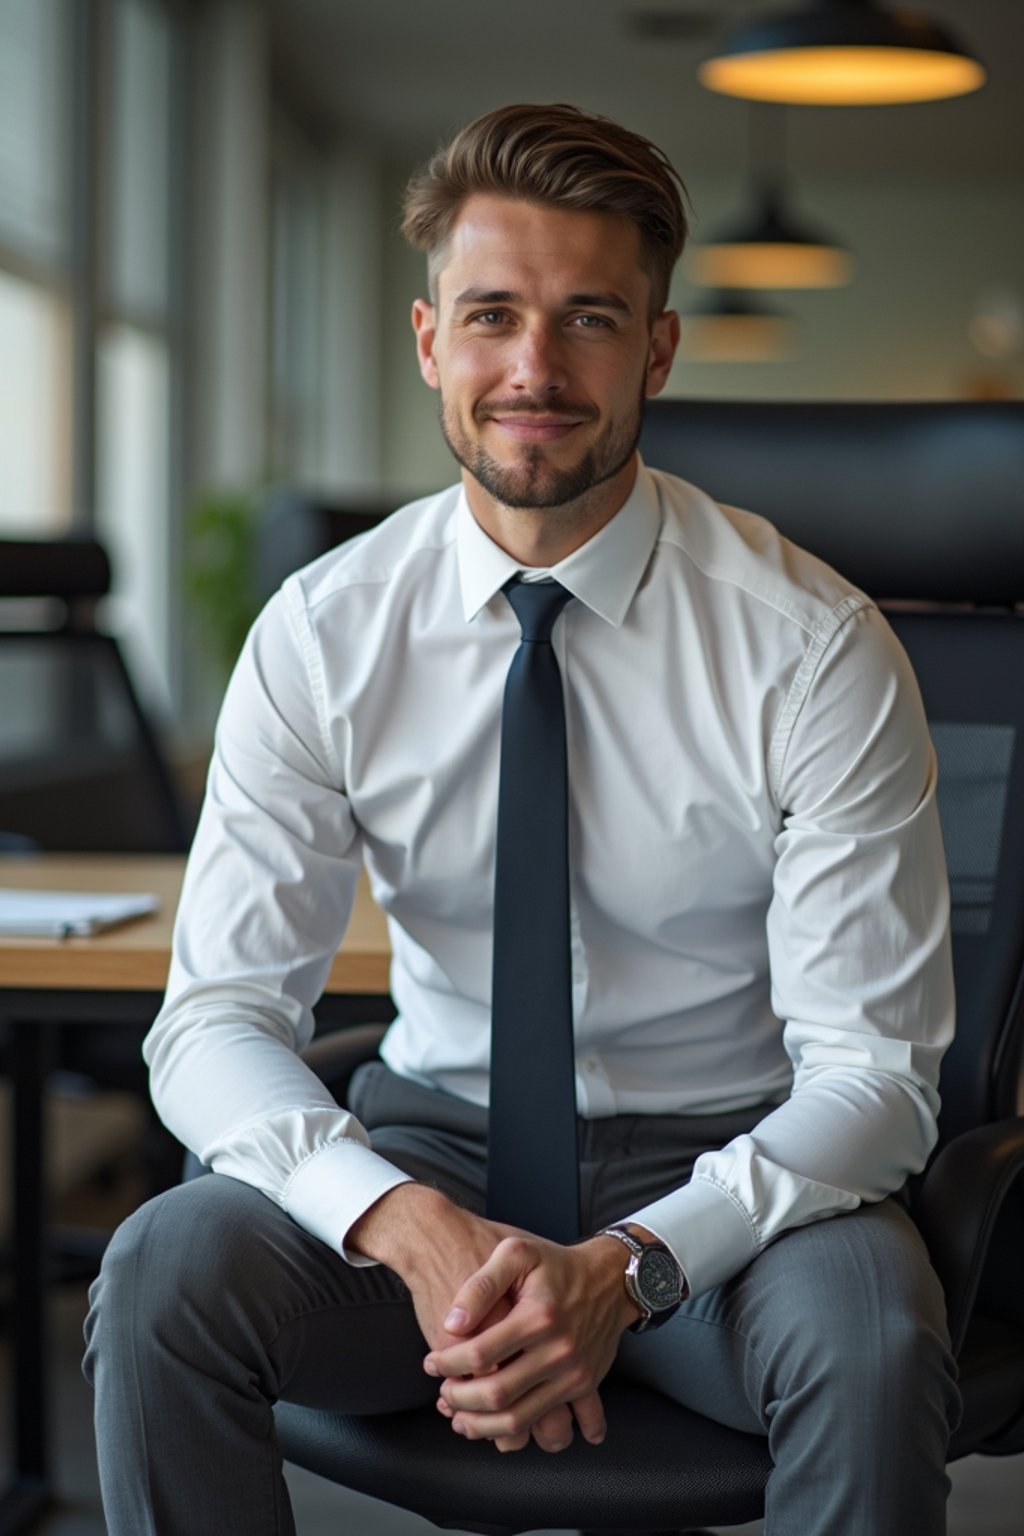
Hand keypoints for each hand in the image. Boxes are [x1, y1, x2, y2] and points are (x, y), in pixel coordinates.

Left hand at [424, 1230, 638, 1451]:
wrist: (610, 1280)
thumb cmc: (557, 1265)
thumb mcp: (517, 1253)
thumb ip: (481, 1284)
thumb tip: (453, 1322)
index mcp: (537, 1316)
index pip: (480, 1354)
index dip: (448, 1363)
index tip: (432, 1362)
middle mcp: (558, 1349)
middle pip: (497, 1394)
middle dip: (460, 1399)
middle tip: (443, 1393)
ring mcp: (573, 1372)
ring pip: (519, 1419)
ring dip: (482, 1427)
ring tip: (460, 1419)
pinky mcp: (583, 1386)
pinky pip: (552, 1425)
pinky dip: (524, 1435)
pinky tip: (503, 1434)